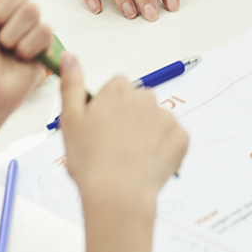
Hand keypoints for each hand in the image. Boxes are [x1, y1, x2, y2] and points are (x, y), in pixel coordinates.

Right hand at [59, 58, 188, 207]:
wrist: (118, 194)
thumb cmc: (91, 162)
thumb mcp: (69, 120)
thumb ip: (71, 83)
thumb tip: (70, 56)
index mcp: (118, 91)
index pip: (115, 89)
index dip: (106, 109)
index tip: (100, 128)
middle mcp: (145, 97)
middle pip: (137, 103)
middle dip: (127, 119)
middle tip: (113, 146)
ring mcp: (166, 117)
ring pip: (154, 121)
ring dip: (145, 134)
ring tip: (128, 160)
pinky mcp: (181, 137)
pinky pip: (171, 139)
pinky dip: (162, 149)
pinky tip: (146, 164)